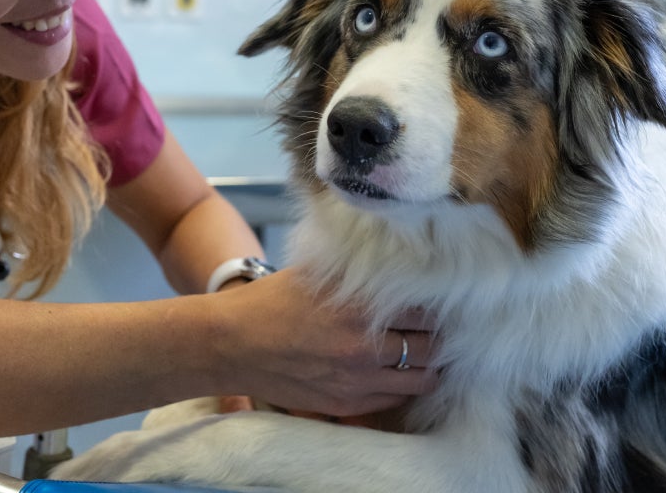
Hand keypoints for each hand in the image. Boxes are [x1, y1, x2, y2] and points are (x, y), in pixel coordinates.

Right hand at [206, 268, 437, 418]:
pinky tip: (389, 371)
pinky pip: (395, 399)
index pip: (426, 311)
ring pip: (422, 380)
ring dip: (423, 365)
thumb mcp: (317, 274)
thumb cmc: (270, 302)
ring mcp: (357, 381)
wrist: (232, 344)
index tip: (426, 304)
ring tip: (413, 353)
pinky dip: (400, 386)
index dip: (430, 307)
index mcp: (360, 307)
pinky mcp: (346, 405)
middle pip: (432, 347)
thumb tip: (393, 259)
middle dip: (433, 337)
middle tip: (425, 329)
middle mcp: (365, 347)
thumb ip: (357, 272)